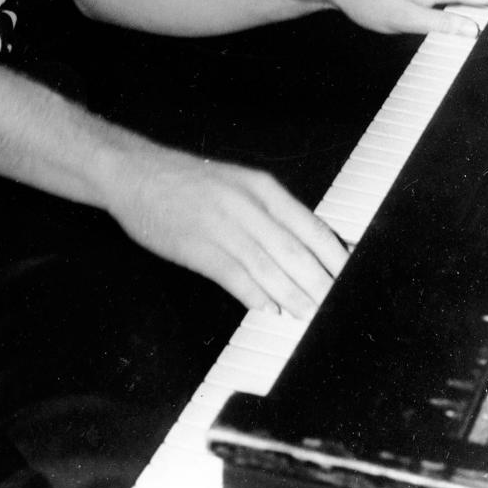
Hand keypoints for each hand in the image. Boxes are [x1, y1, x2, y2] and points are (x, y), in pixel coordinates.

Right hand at [105, 146, 347, 316]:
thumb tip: (310, 247)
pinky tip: (269, 309)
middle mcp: (245, 204)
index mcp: (261, 187)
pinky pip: (235, 277)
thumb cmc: (187, 181)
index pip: (312, 227)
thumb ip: (272, 213)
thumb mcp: (237, 184)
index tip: (353, 281)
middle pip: (296, 253)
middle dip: (321, 285)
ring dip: (293, 297)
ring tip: (309, 316)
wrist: (134, 171)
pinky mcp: (197, 247)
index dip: (336, 259)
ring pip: (269, 268)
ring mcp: (220, 226)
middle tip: (337, 308)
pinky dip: (256, 297)